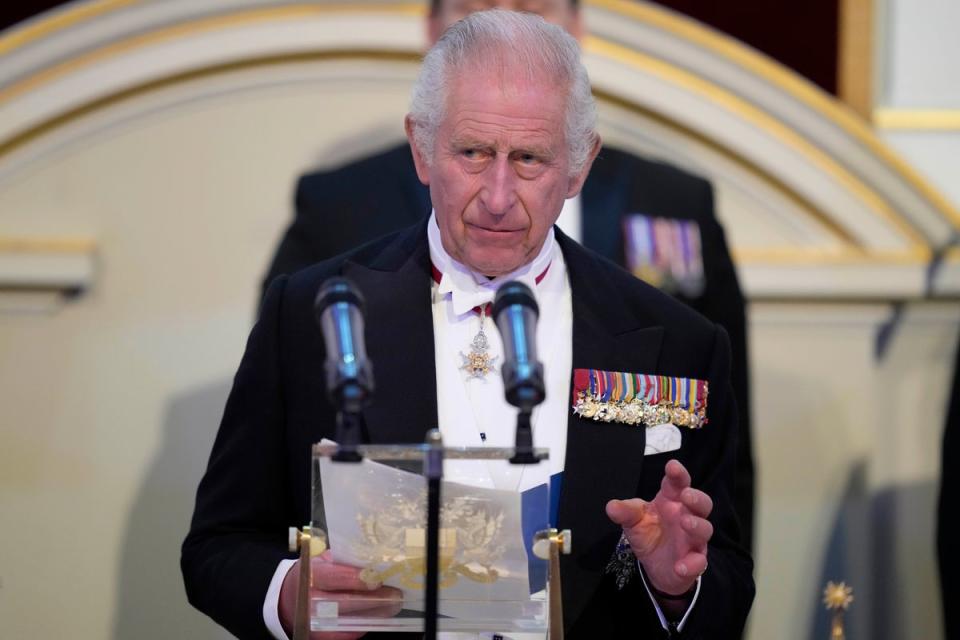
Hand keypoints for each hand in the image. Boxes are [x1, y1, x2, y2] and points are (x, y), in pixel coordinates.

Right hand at [278, 551, 402, 638]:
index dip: (353, 579)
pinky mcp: (326, 635)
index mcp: (309, 576)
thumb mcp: (325, 561)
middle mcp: (309, 601)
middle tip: (395, 594)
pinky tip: (382, 612)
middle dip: (372, 599)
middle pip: (343, 603)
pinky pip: (351, 630)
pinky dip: (369, 621)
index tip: (375, 578)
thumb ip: (345, 560)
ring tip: (394, 603)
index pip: (331, 578)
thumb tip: (374, 561)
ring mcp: (317, 621)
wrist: (294, 599)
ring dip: (376, 612)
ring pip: (350, 619)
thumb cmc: (316, 574)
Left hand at [605, 459, 712, 596]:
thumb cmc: (648, 534)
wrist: (655, 567)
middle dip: (697, 497)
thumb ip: (625, 512)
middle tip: (686, 495)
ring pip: (704, 529)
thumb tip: (611, 506)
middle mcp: (686, 516)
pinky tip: (680, 566)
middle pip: (702, 504)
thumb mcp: (632, 521)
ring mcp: (693, 539)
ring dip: (697, 525)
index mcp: (671, 501)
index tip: (673, 466)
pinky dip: (691, 564)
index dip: (678, 474)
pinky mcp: (694, 561)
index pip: (677, 484)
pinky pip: (699, 562)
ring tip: (685, 523)